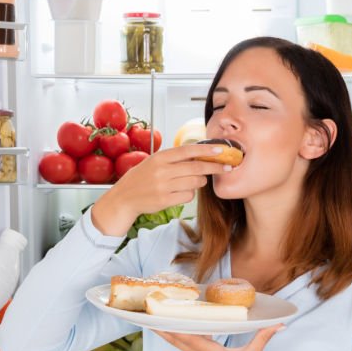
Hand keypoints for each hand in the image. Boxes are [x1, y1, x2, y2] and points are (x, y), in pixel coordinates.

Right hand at [91, 144, 232, 235]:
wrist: (124, 197)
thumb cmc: (142, 178)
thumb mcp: (155, 162)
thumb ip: (175, 158)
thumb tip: (201, 153)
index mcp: (160, 157)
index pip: (188, 151)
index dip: (207, 150)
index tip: (222, 150)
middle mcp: (162, 170)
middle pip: (197, 168)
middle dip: (215, 167)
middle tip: (227, 167)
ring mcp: (163, 186)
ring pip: (195, 183)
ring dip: (199, 182)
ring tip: (191, 181)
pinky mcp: (165, 200)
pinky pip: (188, 196)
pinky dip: (189, 194)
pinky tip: (179, 192)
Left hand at [152, 324, 284, 350]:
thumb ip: (264, 336)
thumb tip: (279, 323)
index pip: (187, 336)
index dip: (172, 326)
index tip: (160, 316)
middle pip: (176, 339)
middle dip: (161, 328)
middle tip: (147, 316)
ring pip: (179, 343)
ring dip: (168, 332)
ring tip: (156, 320)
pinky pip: (186, 347)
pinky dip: (179, 336)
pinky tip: (178, 329)